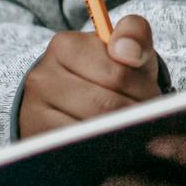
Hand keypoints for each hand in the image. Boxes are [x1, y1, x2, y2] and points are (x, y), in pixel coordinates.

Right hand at [18, 13, 166, 139]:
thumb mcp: (125, 47)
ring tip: (131, 130)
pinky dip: (100, 152)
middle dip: (136, 115)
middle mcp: (42, 78)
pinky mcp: (37, 140)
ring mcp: (34, 111)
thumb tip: (127, 52)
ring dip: (121, 135)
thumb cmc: (108, 71)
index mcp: (64, 46)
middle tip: (147, 119)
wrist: (75, 99)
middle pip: (107, 105)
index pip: (118, 74)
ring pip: (92, 131)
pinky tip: (110, 146)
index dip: (144, 90)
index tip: (151, 95)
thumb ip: (135, 34)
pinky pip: (77, 151)